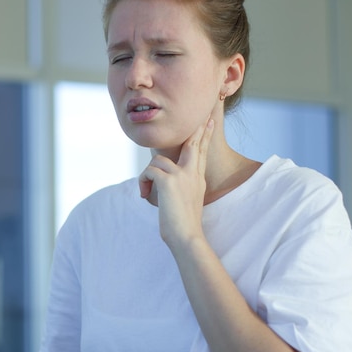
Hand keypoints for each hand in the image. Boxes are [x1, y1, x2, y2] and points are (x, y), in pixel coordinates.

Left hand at [139, 118, 213, 250]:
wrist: (186, 236)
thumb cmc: (184, 226)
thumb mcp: (188, 202)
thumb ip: (182, 187)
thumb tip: (166, 180)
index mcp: (198, 179)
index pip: (201, 152)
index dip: (204, 136)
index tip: (209, 121)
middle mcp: (193, 174)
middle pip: (192, 143)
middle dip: (195, 129)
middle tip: (201, 115)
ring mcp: (182, 176)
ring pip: (158, 160)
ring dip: (148, 174)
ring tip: (147, 191)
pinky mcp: (169, 181)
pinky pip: (149, 170)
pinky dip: (143, 182)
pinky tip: (145, 194)